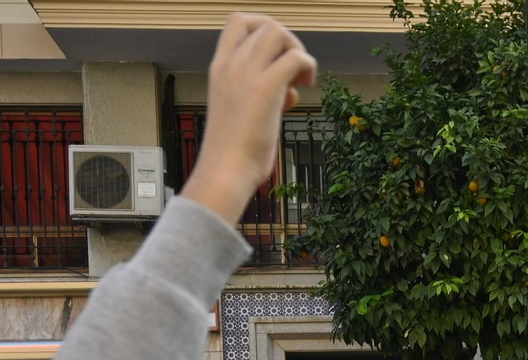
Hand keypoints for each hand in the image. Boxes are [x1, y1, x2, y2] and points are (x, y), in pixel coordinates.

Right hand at [182, 14, 317, 222]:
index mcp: (220, 67)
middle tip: (294, 72)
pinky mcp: (265, 88)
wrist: (225, 170)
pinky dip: (308, 67)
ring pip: (278, 32)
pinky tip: (305, 89)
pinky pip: (296, 58)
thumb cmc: (234, 149)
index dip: (265, 32)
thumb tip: (288, 92)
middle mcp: (231, 64)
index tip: (275, 58)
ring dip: (297, 51)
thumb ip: (258, 93)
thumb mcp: (240, 110)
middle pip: (265, 24)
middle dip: (287, 42)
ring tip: (300, 80)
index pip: (239, 22)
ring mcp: (246, 73)